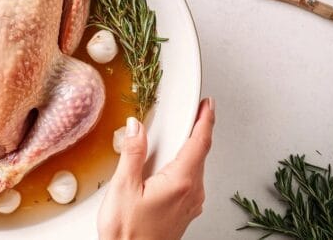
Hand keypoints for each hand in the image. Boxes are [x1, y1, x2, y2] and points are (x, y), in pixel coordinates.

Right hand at [98, 98, 215, 239]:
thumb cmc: (127, 234)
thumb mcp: (123, 188)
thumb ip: (132, 153)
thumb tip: (136, 127)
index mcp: (181, 182)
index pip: (200, 142)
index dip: (206, 119)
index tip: (209, 104)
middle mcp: (192, 193)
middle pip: (199, 153)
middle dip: (194, 130)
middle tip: (189, 113)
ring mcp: (190, 204)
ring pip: (194, 167)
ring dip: (186, 150)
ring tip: (170, 139)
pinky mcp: (184, 211)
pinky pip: (188, 181)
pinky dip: (181, 167)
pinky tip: (165, 167)